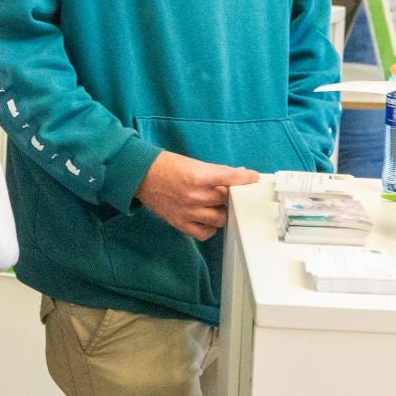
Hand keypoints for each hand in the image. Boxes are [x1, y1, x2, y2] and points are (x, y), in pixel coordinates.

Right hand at [136, 152, 258, 240]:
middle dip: (231, 195)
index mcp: (198, 176)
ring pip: (220, 218)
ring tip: (219, 206)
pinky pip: (205, 233)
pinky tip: (209, 219)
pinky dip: (211, 227)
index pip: (230, 178)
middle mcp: (195, 196)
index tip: (253, 178)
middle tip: (230, 192)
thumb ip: (215, 171)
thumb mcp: (193, 163)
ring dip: (223, 211)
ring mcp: (188, 212)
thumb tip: (237, 174)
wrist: (141, 177)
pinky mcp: (181, 223)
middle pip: (226, 199)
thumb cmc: (167, 166)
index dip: (245, 178)